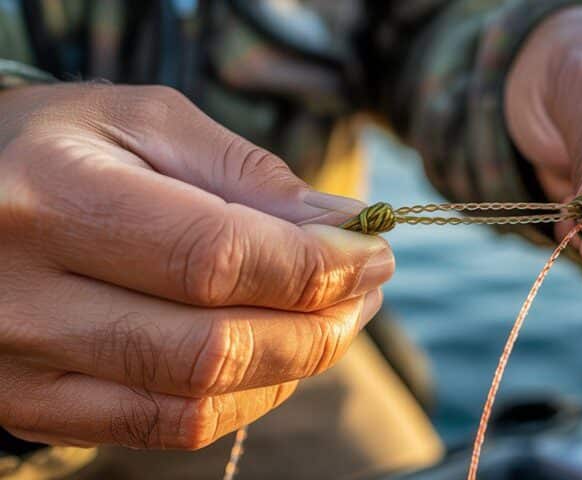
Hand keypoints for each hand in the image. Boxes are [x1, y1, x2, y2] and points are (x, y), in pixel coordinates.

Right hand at [0, 84, 391, 448]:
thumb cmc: (60, 147)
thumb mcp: (146, 124)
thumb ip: (248, 174)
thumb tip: (344, 226)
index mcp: (53, 196)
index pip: (217, 258)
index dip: (315, 266)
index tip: (374, 253)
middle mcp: (23, 293)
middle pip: (213, 346)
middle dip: (320, 324)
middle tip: (366, 289)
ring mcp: (21, 365)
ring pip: (197, 401)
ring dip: (294, 365)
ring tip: (333, 317)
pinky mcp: (32, 407)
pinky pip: (167, 428)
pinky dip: (247, 398)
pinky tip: (277, 355)